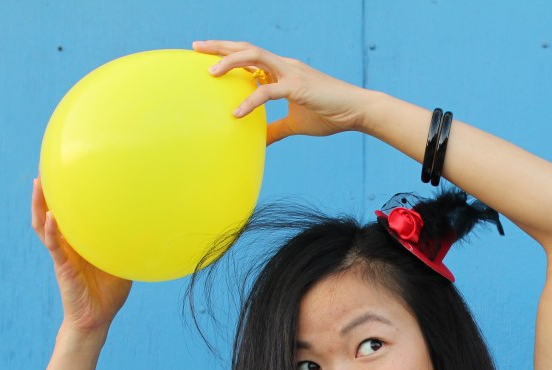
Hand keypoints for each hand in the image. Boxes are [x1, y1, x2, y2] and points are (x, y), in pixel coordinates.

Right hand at [31, 178, 131, 333]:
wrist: (96, 319)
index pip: (68, 214)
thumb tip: (148, 228)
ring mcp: (62, 255)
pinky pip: (54, 247)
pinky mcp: (62, 268)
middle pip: (49, 213)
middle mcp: (66, 245)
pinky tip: (50, 218)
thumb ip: (127, 245)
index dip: (63, 196)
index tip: (66, 172)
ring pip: (43, 225)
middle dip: (45, 192)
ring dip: (39, 204)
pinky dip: (51, 232)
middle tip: (45, 167)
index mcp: (78, 243)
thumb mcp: (121, 264)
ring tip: (38, 183)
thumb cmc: (108, 293)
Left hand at [194, 40, 370, 145]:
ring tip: (210, 72)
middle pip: (246, 48)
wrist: (356, 111)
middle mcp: (284, 65)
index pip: (250, 56)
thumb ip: (275, 129)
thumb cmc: (329, 115)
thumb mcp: (296, 123)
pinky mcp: (297, 86)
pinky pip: (268, 91)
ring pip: (254, 57)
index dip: (228, 53)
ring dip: (230, 61)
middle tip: (195, 46)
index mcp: (283, 71)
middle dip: (219, 46)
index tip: (205, 55)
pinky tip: (236, 113)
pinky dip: (250, 101)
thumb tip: (259, 141)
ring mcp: (290, 72)